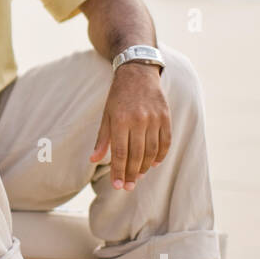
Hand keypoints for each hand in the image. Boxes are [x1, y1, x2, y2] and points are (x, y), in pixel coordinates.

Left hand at [89, 64, 170, 190]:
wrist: (138, 72)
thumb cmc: (118, 96)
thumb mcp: (106, 114)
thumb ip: (102, 138)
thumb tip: (94, 159)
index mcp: (121, 120)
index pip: (120, 153)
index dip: (119, 171)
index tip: (118, 186)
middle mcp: (139, 120)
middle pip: (137, 155)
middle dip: (132, 174)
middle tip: (129, 187)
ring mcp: (154, 118)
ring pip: (152, 150)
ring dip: (146, 167)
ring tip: (140, 176)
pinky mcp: (165, 116)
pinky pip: (166, 141)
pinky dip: (161, 155)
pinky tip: (154, 163)